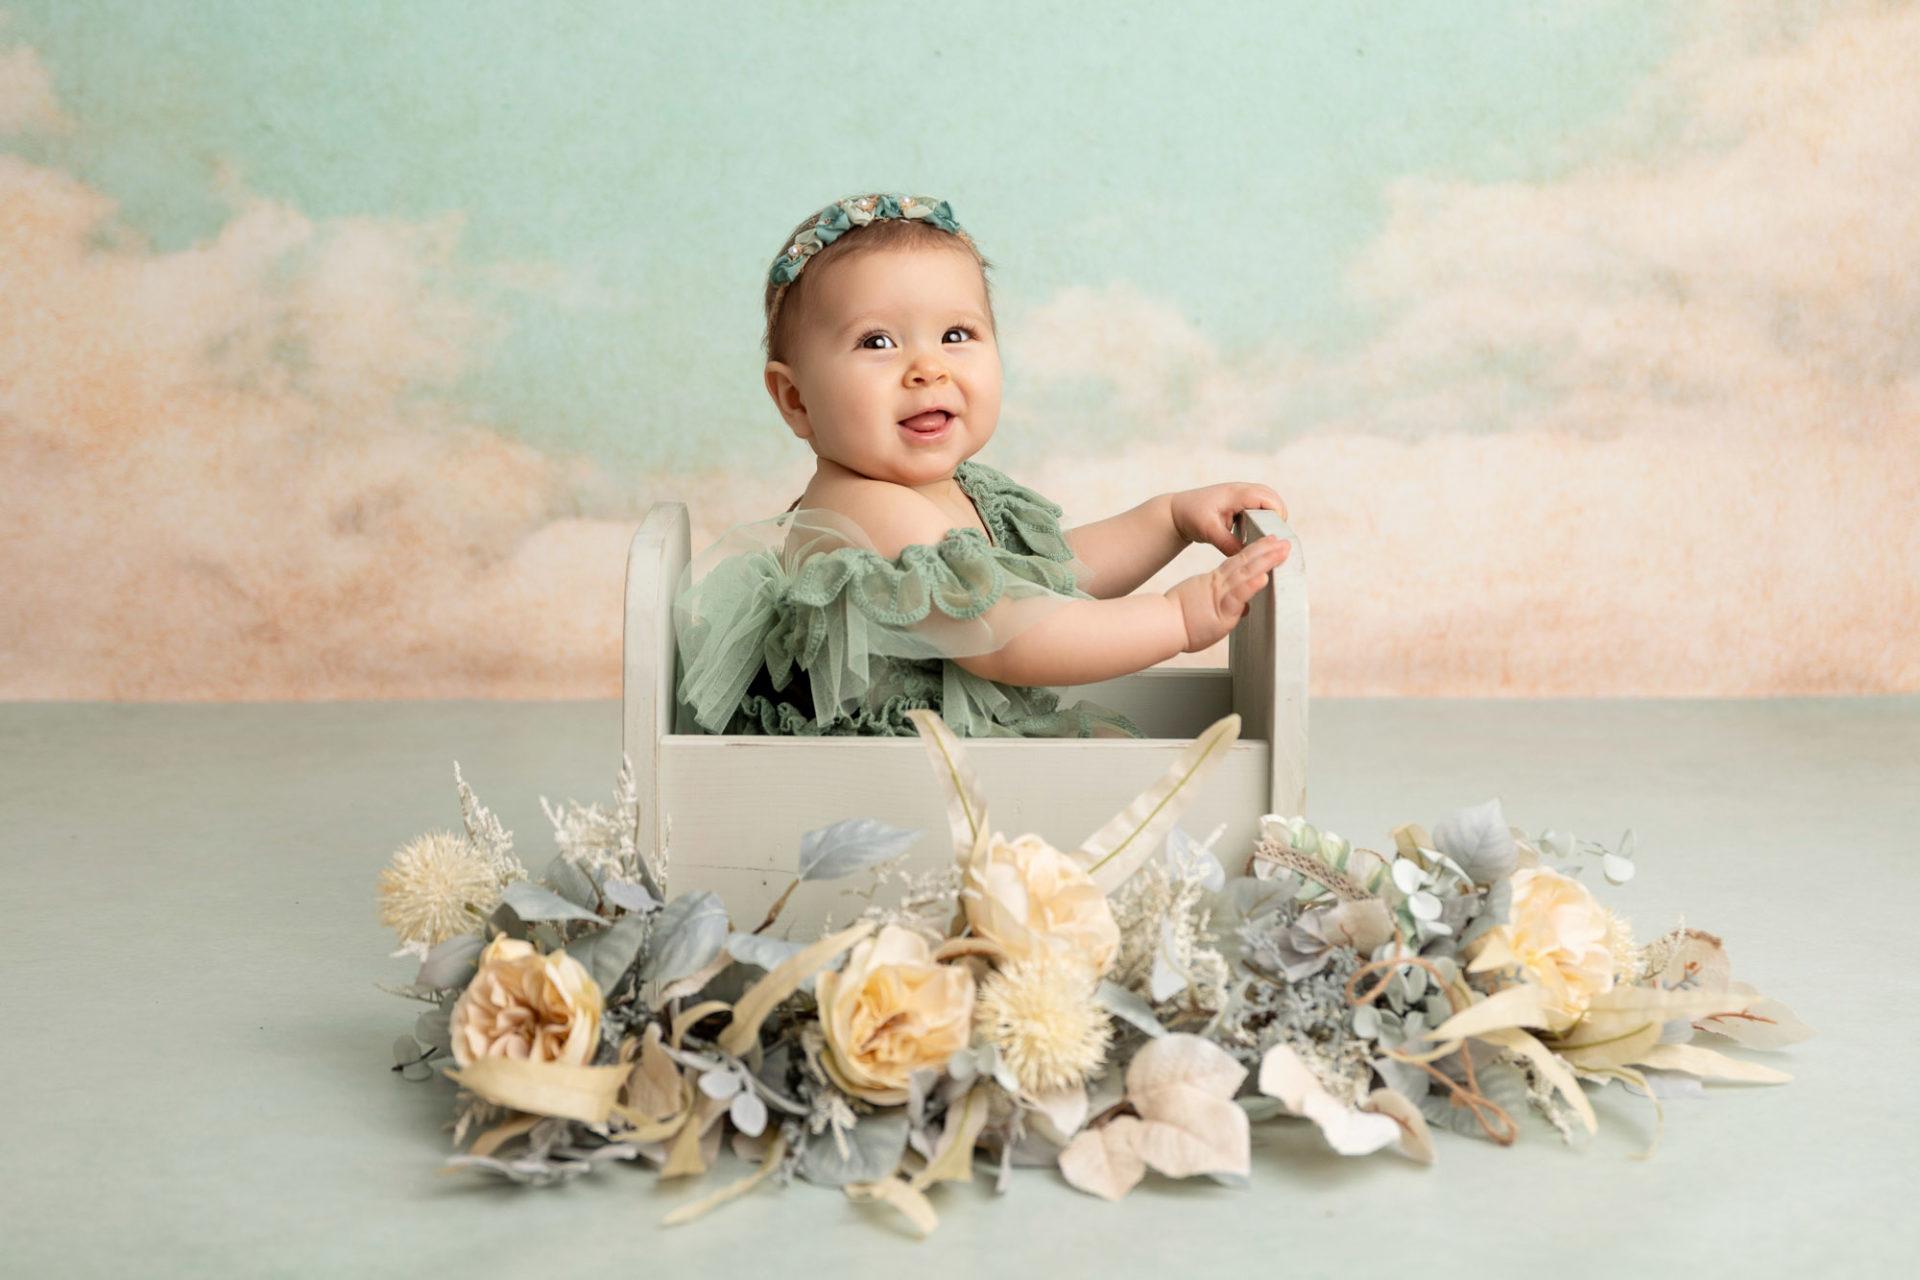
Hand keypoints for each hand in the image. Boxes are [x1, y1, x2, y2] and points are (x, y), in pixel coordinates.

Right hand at [1164, 535, 1291, 652]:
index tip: (1269, 543)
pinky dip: (1251, 586)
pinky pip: (1238, 596)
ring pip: (1245, 574)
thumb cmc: (1178, 620)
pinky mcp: (1220, 610)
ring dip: (1265, 562)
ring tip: (1281, 552)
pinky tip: (1264, 577)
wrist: (1161, 625)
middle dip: (1266, 551)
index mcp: (1214, 583)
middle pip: (1245, 563)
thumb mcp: (1203, 607)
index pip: (1238, 564)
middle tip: (1284, 541)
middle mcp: (1219, 585)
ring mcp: (1220, 596)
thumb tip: (1243, 609)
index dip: (1255, 552)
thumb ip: (1225, 606)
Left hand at [1170, 483, 1288, 554]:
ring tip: (1266, 537)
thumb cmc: (1191, 517)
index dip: (1277, 517)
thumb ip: (1228, 543)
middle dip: (1278, 518)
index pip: (1269, 500)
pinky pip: (1261, 505)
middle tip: (1272, 539)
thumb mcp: (1209, 531)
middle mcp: (1242, 489)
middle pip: (1274, 498)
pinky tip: (1257, 534)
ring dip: (1271, 517)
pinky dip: (1264, 517)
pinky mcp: (1241, 501)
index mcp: (1237, 493)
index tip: (1273, 537)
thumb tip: (1247, 555)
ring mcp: (1243, 493)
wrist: (1177, 511)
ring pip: (1269, 501)